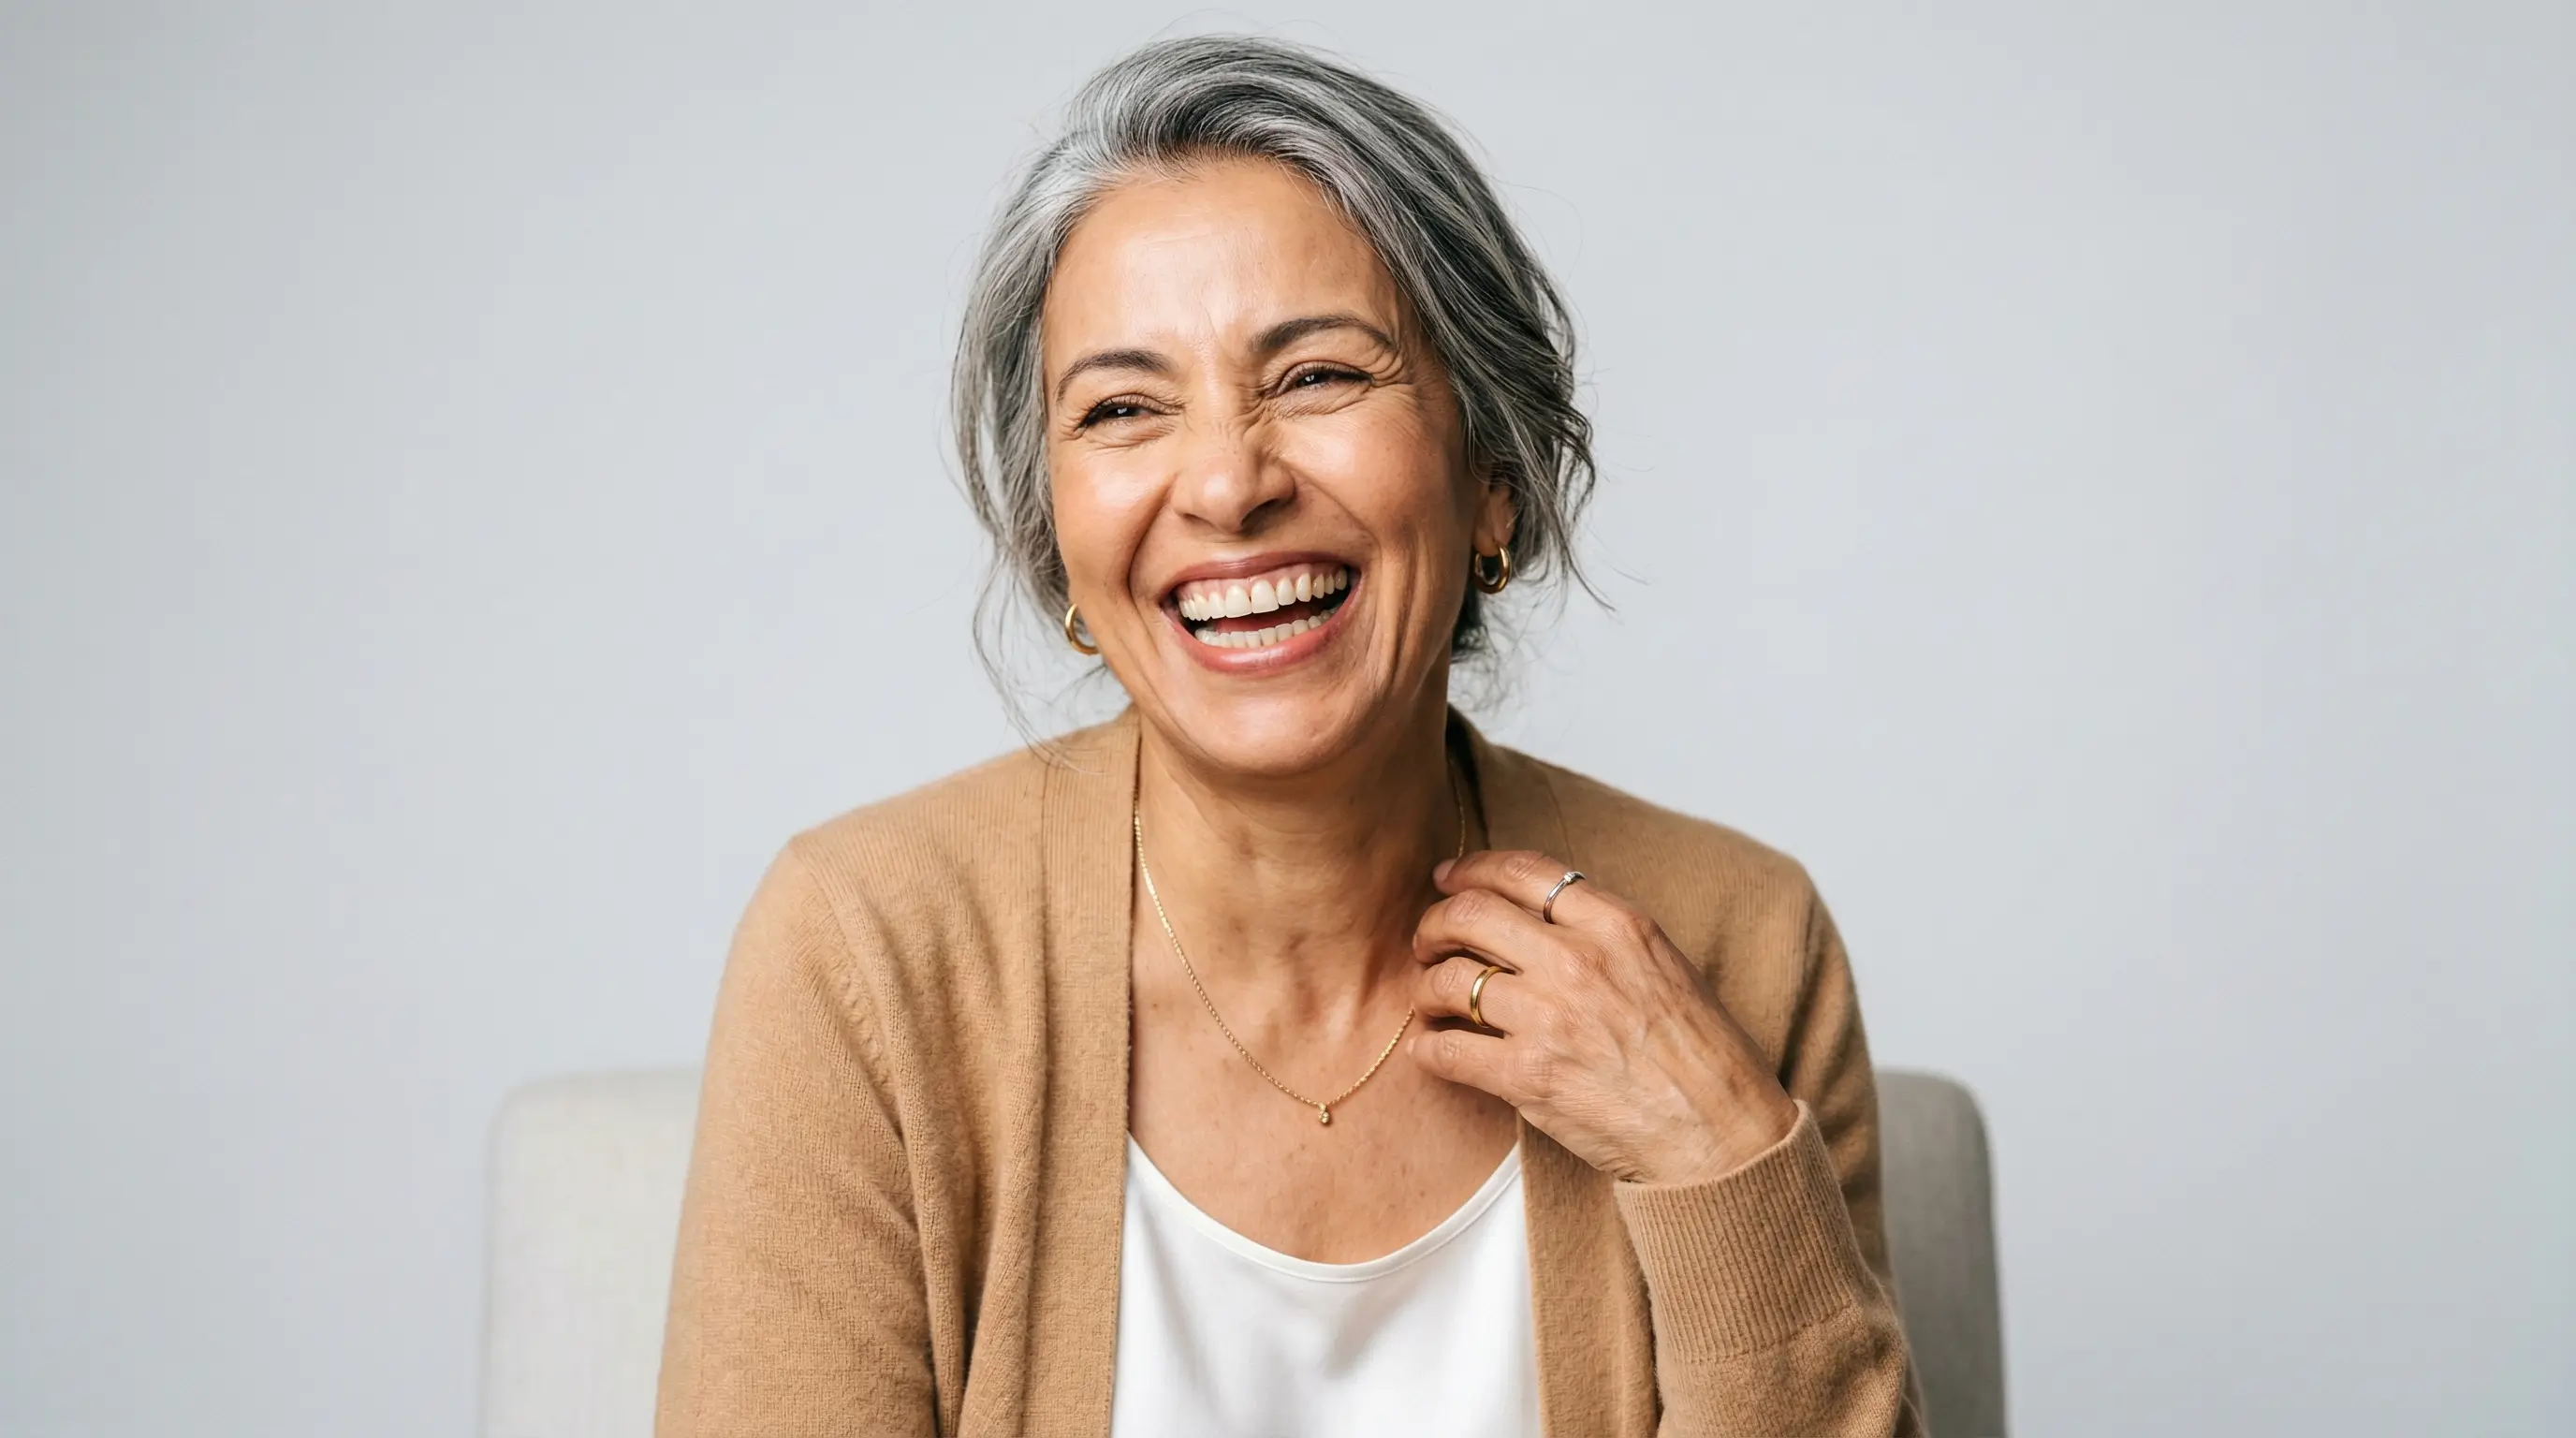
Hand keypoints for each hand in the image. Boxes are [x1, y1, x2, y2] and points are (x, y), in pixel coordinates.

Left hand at [1406, 850, 1799, 1185]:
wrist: (1718, 1133)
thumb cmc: (1699, 1055)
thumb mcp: (1663, 965)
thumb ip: (1602, 933)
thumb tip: (1536, 916)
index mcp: (1616, 925)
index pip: (1522, 871)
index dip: (1471, 870)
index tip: (1448, 879)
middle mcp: (1578, 961)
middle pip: (1469, 915)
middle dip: (1434, 925)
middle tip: (1426, 943)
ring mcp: (1549, 1017)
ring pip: (1449, 980)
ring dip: (1427, 989)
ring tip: (1433, 1002)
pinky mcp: (1528, 1076)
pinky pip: (1446, 1050)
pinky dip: (1429, 1049)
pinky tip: (1434, 1050)